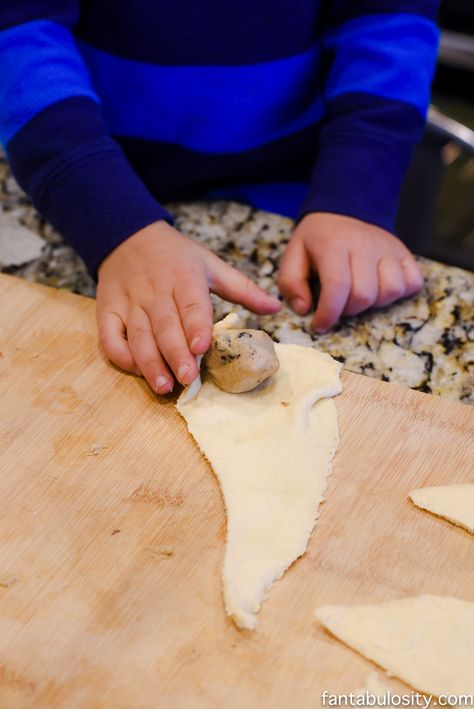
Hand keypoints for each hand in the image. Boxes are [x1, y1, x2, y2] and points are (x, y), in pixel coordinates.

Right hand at [96, 220, 280, 393]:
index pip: (190, 303)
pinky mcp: (107, 311)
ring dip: (150, 363)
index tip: (202, 346)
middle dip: (175, 354)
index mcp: (183, 277)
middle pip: (164, 326)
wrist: (127, 236)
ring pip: (137, 336)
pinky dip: (122, 356)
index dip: (195, 325)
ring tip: (164, 386)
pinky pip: (110, 337)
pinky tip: (138, 371)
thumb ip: (242, 288)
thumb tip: (276, 307)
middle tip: (188, 380)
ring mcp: (128, 302)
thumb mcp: (210, 264)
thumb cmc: (176, 255)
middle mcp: (154, 291)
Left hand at [278, 213, 422, 331]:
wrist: (344, 209)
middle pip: (364, 295)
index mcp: (333, 245)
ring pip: (391, 290)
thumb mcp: (293, 256)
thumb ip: (290, 284)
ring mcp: (388, 248)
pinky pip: (413, 282)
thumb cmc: (317, 240)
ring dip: (374, 303)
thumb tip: (304, 309)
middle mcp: (364, 244)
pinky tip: (380, 287)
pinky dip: (400, 292)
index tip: (319, 325)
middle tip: (338, 305)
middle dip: (348, 310)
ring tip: (359, 295)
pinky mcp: (405, 253)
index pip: (337, 287)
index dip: (328, 314)